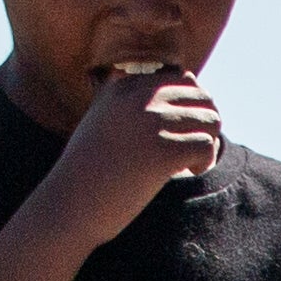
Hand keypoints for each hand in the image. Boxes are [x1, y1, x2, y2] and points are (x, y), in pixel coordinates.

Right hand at [39, 65, 223, 247]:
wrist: (70, 201)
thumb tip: (189, 83)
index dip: (191, 108)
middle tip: (190, 150)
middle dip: (205, 124)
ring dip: (207, 143)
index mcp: (124, 86)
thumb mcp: (105, 119)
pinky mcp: (164, 150)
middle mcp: (138, 97)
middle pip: (203, 96)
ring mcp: (151, 122)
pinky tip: (188, 172)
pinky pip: (208, 144)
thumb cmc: (91, 167)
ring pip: (211, 118)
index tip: (178, 133)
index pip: (182, 78)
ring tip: (188, 163)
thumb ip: (135, 101)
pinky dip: (205, 161)